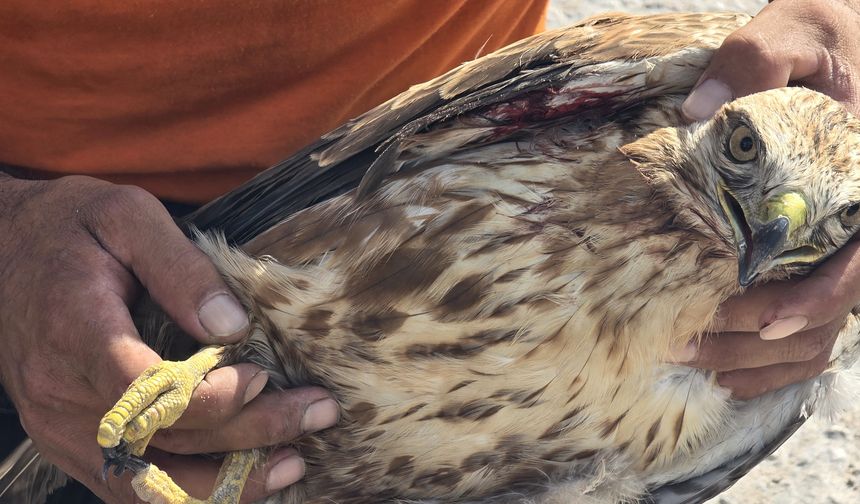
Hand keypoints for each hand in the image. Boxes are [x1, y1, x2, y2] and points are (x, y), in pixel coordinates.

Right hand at [0, 174, 337, 502]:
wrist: (2, 250)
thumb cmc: (70, 227)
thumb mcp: (126, 217)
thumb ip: (180, 268)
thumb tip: (233, 325)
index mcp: (76, 333)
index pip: (147, 391)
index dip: (214, 396)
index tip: (266, 375)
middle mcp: (62, 396)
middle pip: (164, 439)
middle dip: (252, 434)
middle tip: (317, 412)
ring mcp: (62, 428)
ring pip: (150, 484)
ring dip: (227, 484)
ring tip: (293, 464)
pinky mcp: (71, 442)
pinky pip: (132, 487)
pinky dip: (191, 491)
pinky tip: (243, 478)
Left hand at [674, 0, 859, 398]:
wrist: (838, 42)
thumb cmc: (830, 35)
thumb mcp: (798, 31)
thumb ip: (757, 60)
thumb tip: (700, 111)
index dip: (820, 298)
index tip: (763, 318)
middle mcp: (859, 222)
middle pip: (831, 309)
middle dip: (762, 338)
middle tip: (687, 342)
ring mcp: (841, 241)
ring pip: (821, 328)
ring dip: (760, 355)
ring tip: (692, 357)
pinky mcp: (817, 249)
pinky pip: (812, 320)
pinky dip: (773, 357)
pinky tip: (725, 369)